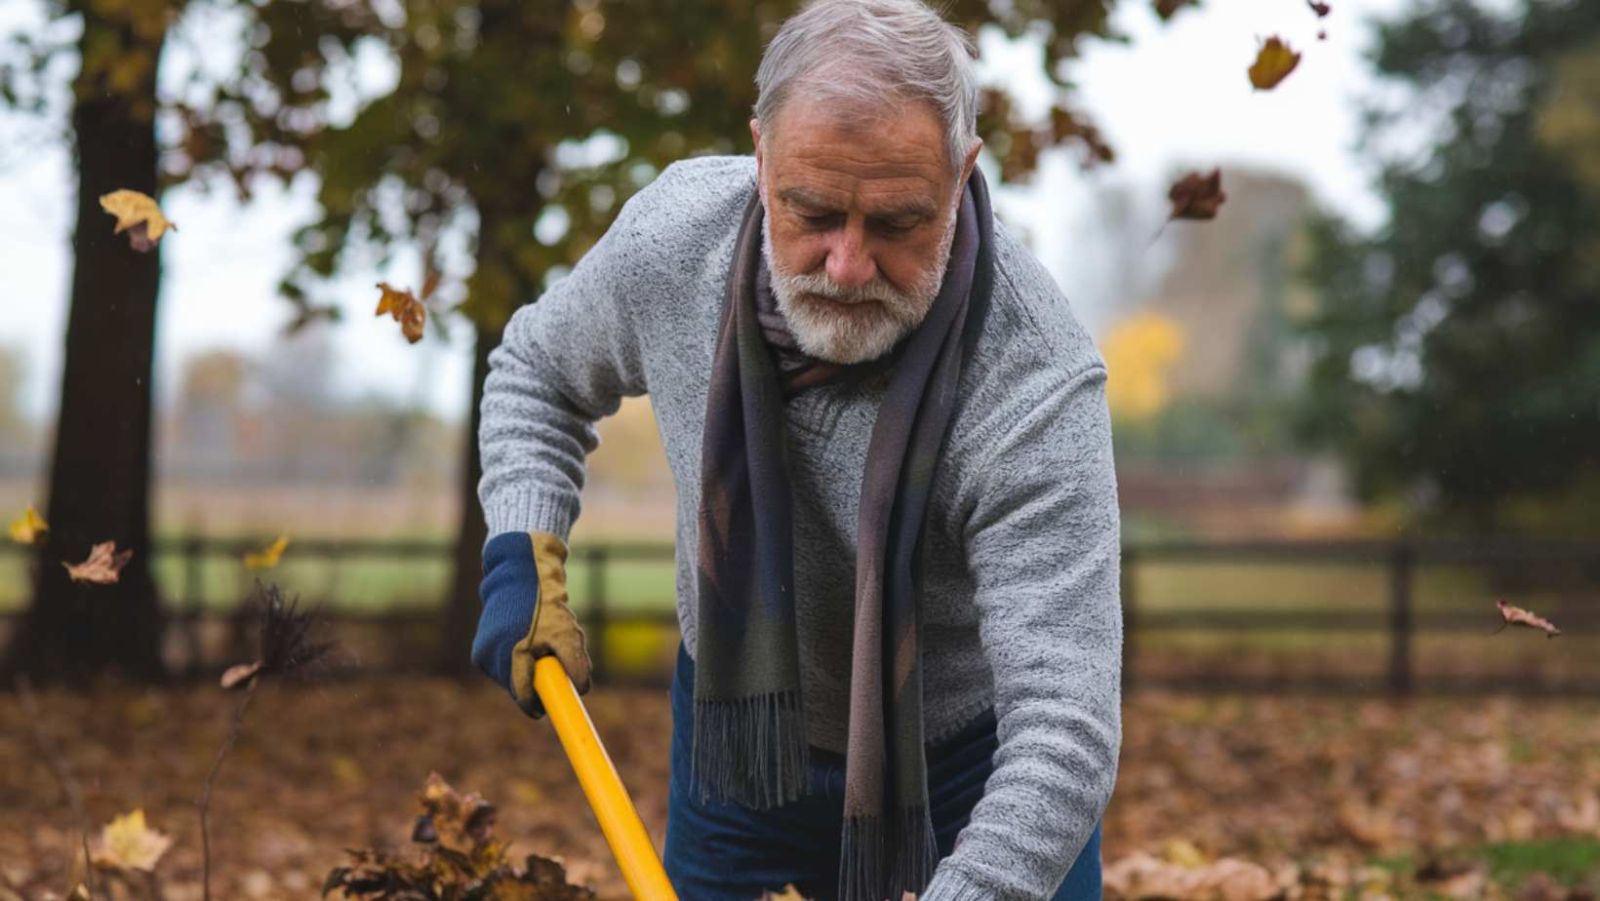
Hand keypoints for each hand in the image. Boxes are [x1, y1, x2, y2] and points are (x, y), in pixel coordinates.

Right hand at [472, 530, 591, 717]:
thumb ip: (575, 662)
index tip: (548, 710)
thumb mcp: (567, 631)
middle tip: (552, 660)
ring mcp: (483, 652)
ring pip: (512, 677)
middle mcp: (491, 657)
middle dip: (537, 681)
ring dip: (529, 668)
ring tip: (540, 640)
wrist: (519, 573)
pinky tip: (527, 636)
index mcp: (510, 654)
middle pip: (518, 688)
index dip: (538, 705)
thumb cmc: (545, 603)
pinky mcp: (481, 647)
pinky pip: (505, 665)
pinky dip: (519, 658)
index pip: (523, 695)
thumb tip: (582, 690)